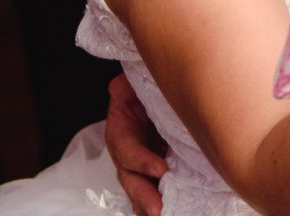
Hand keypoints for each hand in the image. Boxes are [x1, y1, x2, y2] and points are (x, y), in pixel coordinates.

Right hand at [104, 72, 165, 215]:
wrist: (153, 100)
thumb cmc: (142, 93)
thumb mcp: (132, 86)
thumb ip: (125, 87)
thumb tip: (118, 86)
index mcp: (120, 133)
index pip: (127, 150)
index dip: (141, 161)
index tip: (160, 169)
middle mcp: (127, 156)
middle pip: (131, 179)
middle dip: (143, 195)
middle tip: (157, 209)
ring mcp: (139, 168)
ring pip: (139, 191)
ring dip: (148, 205)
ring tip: (162, 214)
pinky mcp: (155, 174)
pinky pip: (153, 193)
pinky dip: (161, 204)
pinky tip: (171, 210)